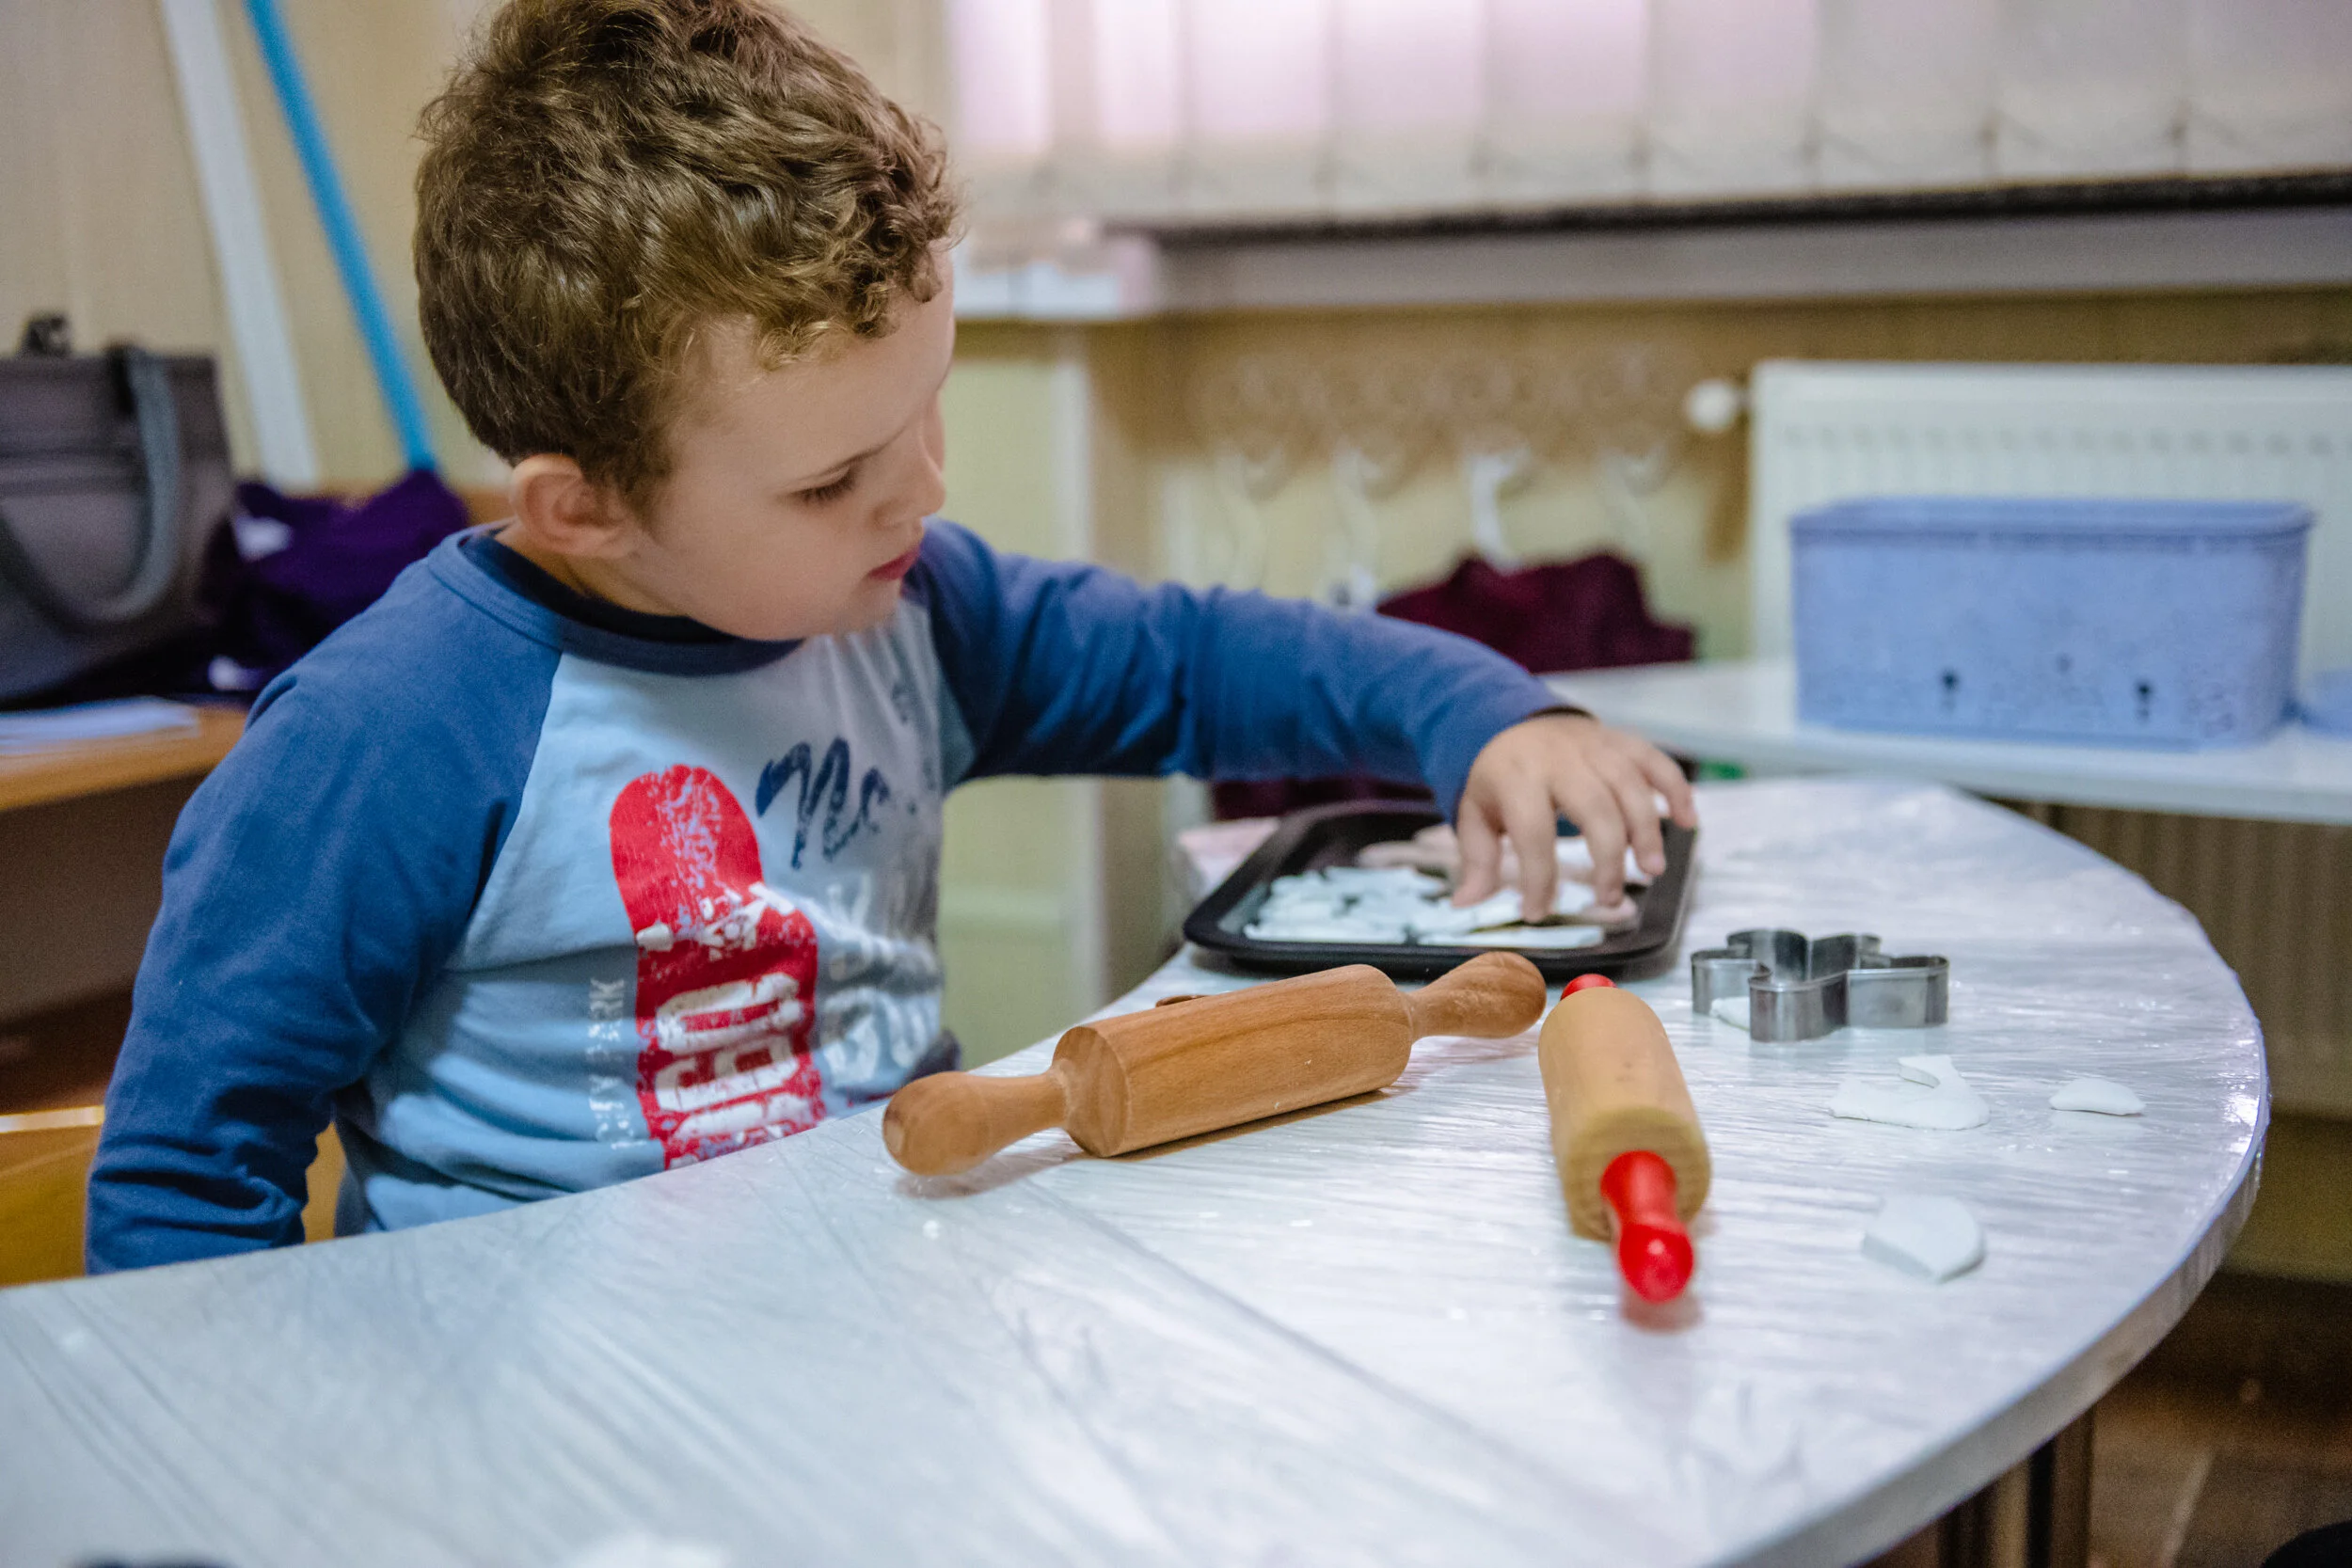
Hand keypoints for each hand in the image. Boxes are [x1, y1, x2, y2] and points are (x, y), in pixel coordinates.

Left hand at [1454, 713, 1697, 917]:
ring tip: (1652, 871)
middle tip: (1610, 898)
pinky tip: (1688, 822)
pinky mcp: (1623, 741)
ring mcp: (1596, 746)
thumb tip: (1466, 904)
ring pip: (1631, 786)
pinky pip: (1657, 761)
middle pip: (1594, 807)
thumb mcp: (1476, 814)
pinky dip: (1677, 790)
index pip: (1532, 832)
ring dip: (1647, 831)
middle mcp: (1560, 758)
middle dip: (1608, 857)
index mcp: (1517, 777)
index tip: (1539, 913)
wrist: (1517, 721)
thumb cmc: (1501, 779)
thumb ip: (1477, 859)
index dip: (1538, 877)